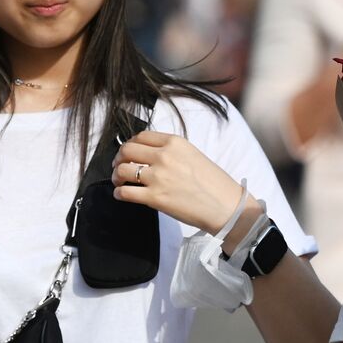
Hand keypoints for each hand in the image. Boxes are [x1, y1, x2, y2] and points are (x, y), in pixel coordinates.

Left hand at [112, 131, 260, 240]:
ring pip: (122, 170)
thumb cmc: (213, 183)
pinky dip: (119, 193)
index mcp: (175, 143)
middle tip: (119, 166)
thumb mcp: (193, 155)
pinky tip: (122, 194)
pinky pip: (125, 192)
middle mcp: (164, 156)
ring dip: (116, 176)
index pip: (140, 136)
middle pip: (127, 150)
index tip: (128, 153)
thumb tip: (148, 155)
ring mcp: (158, 177)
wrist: (225, 206)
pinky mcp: (155, 198)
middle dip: (119, 158)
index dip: (130, 144)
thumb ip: (171, 151)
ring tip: (119, 182)